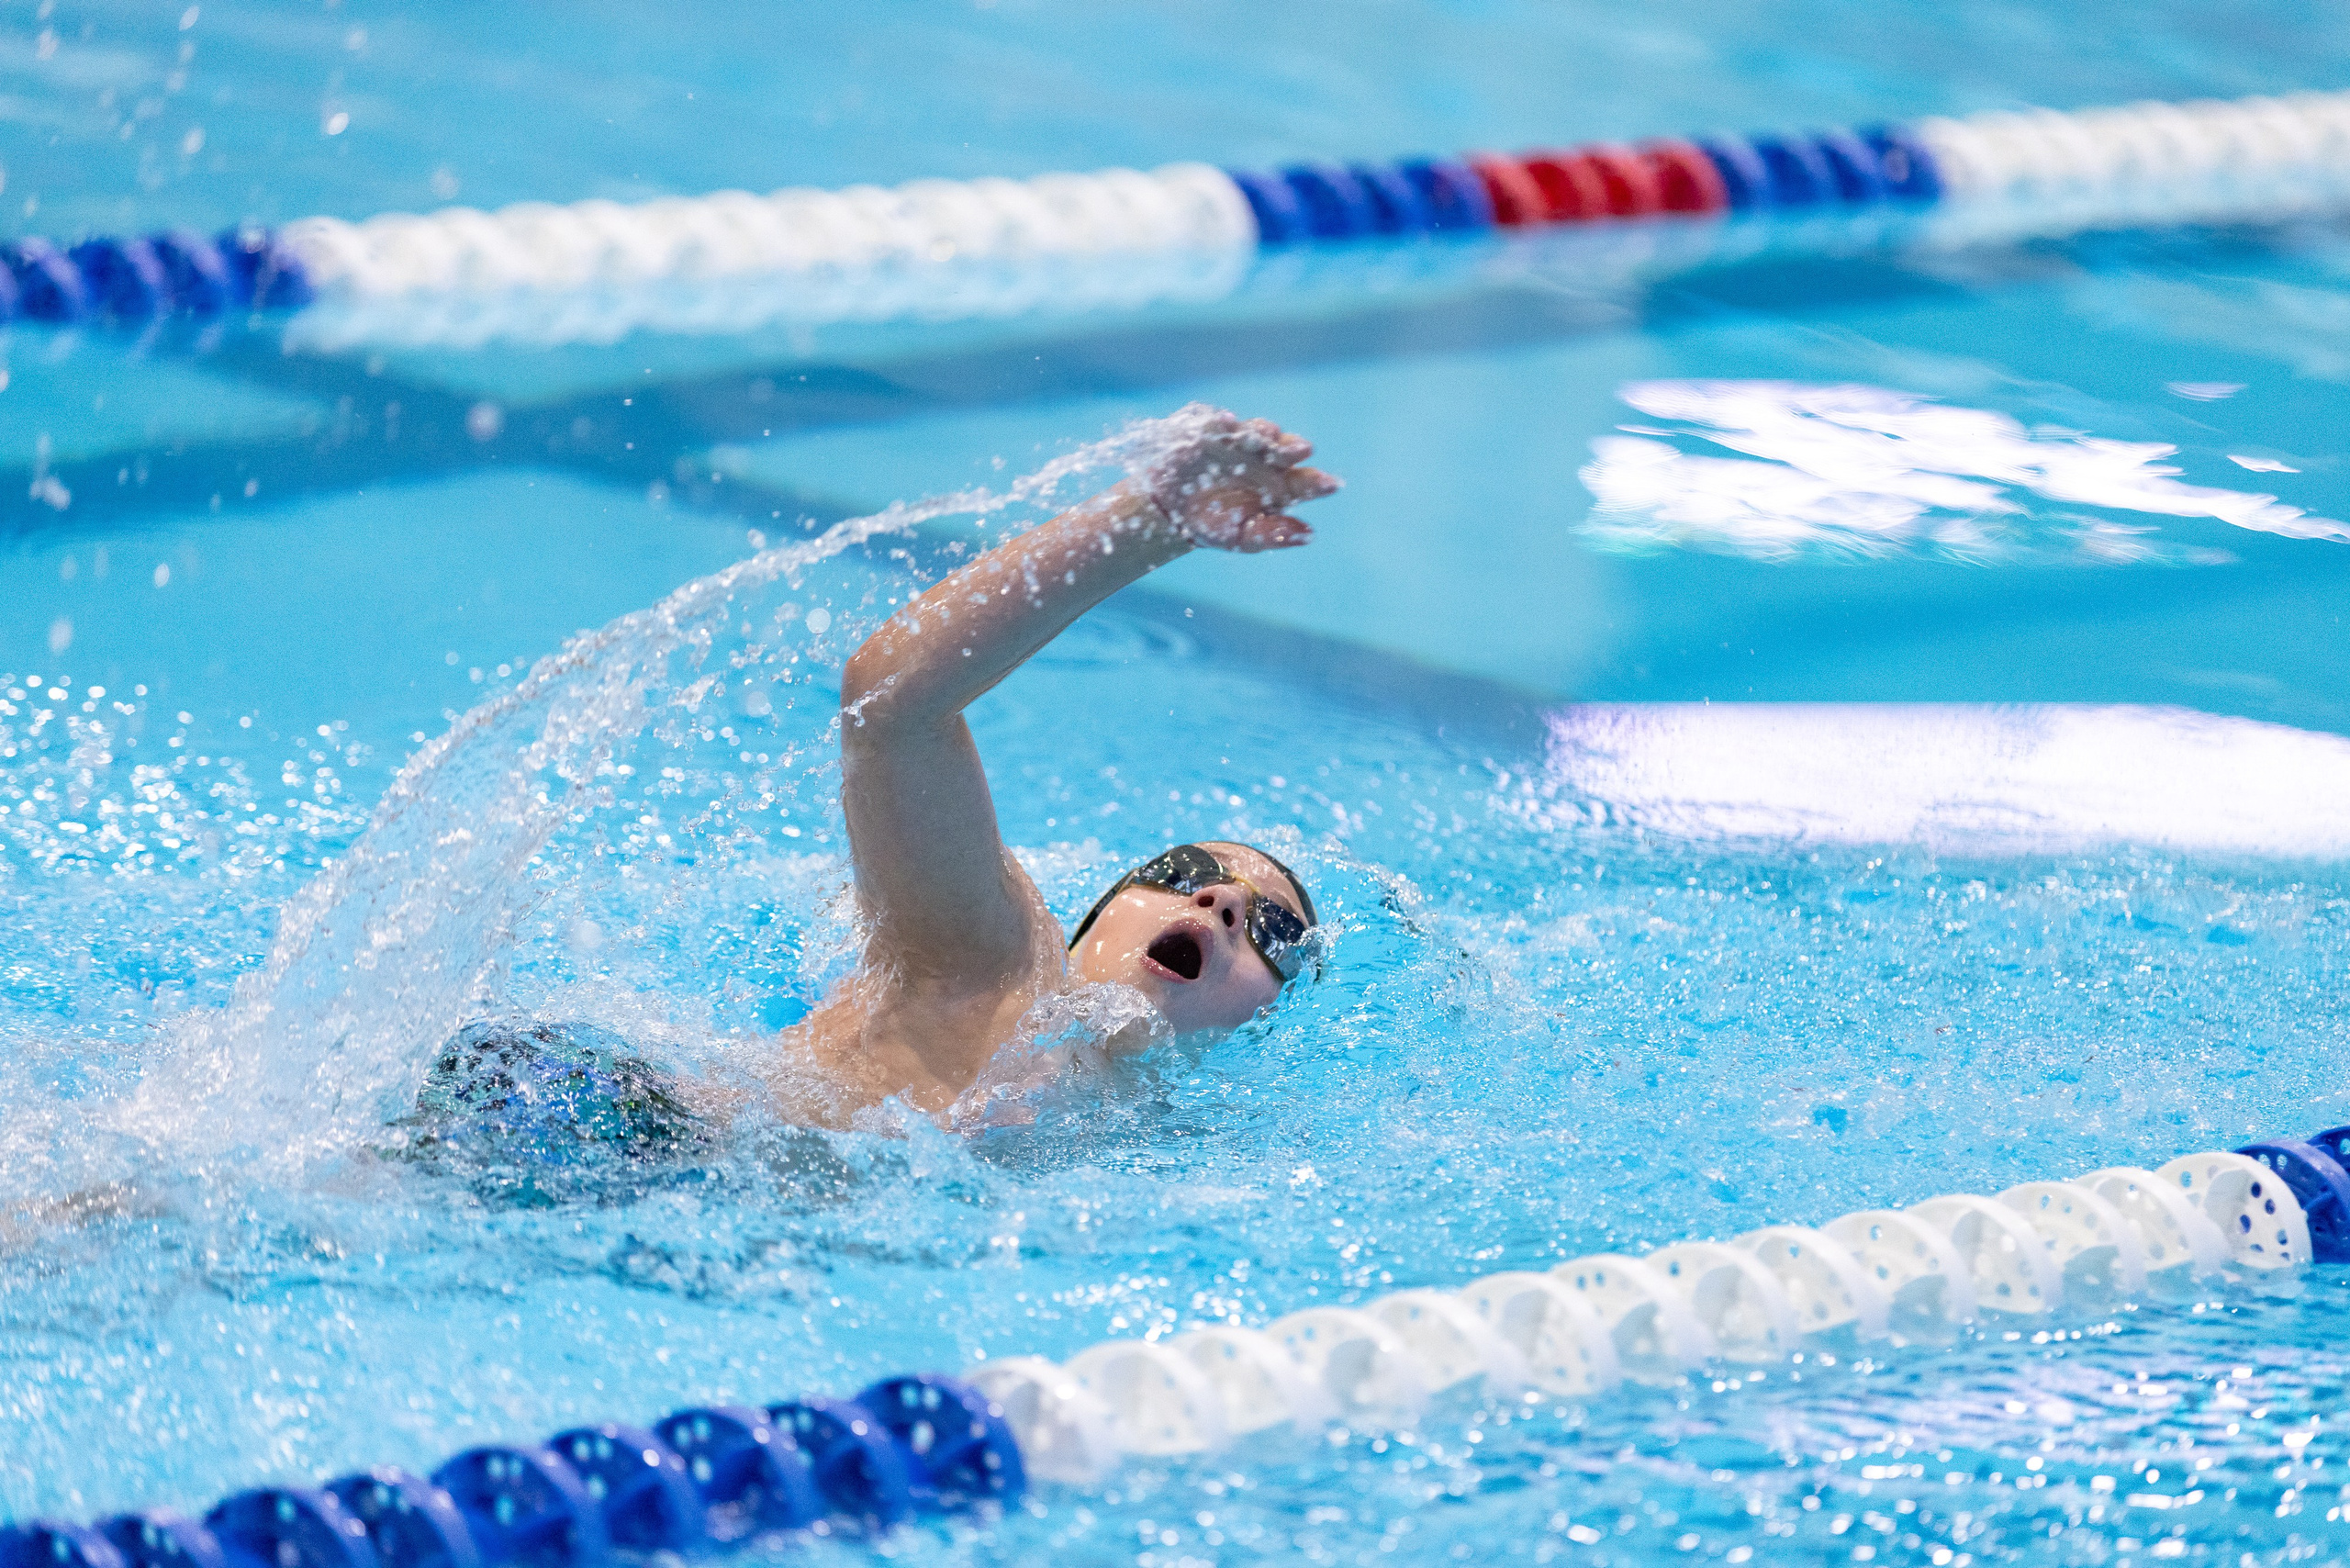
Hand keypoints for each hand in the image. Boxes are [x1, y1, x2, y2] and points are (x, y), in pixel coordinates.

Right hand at [1140, 405, 1339, 552]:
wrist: (1170, 511)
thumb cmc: (1213, 526)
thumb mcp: (1242, 537)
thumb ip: (1274, 535)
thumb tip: (1310, 535)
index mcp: (1279, 488)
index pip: (1304, 483)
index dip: (1317, 483)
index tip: (1331, 485)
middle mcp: (1266, 461)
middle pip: (1286, 451)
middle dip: (1293, 449)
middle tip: (1302, 450)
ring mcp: (1241, 442)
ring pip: (1258, 433)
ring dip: (1263, 433)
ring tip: (1267, 436)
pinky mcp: (1215, 430)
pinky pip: (1220, 424)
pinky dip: (1223, 422)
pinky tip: (1225, 422)